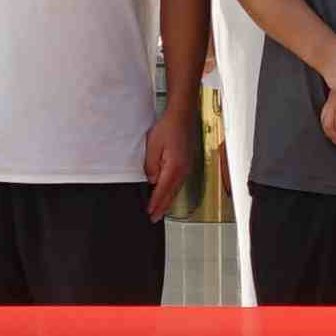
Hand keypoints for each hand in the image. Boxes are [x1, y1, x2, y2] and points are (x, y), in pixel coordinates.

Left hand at [143, 103, 197, 218]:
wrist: (181, 117)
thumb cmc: (167, 129)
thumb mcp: (152, 146)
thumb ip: (151, 165)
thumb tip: (152, 181)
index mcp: (174, 167)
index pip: (163, 190)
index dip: (155, 203)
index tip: (149, 212)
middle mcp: (183, 170)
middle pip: (171, 193)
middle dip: (162, 207)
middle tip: (154, 219)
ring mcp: (186, 168)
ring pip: (176, 190)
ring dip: (167, 201)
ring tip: (160, 212)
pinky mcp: (186, 165)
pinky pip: (178, 183)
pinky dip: (172, 192)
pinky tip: (168, 195)